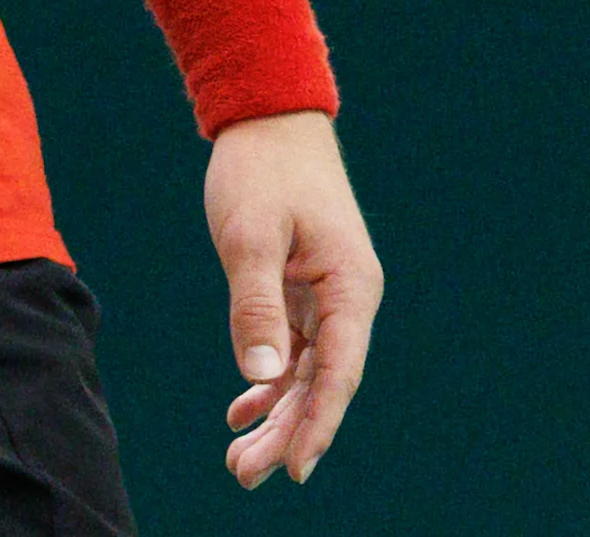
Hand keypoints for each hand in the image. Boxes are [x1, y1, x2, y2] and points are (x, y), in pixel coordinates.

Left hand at [206, 110, 381, 487]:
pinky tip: (241, 409)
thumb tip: (260, 377)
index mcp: (350, 286)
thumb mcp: (250, 236)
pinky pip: (292, 348)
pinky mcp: (304, 288)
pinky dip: (268, 380)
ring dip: (276, 415)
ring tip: (239, 461)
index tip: (296, 470)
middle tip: (243, 473)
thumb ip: (256, 305)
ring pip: (307, 372)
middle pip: (323, 382)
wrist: (268, 117)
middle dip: (287, 432)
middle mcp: (348, 297)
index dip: (318, 426)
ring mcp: (327, 294)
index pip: (338, 373)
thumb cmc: (262, 169)